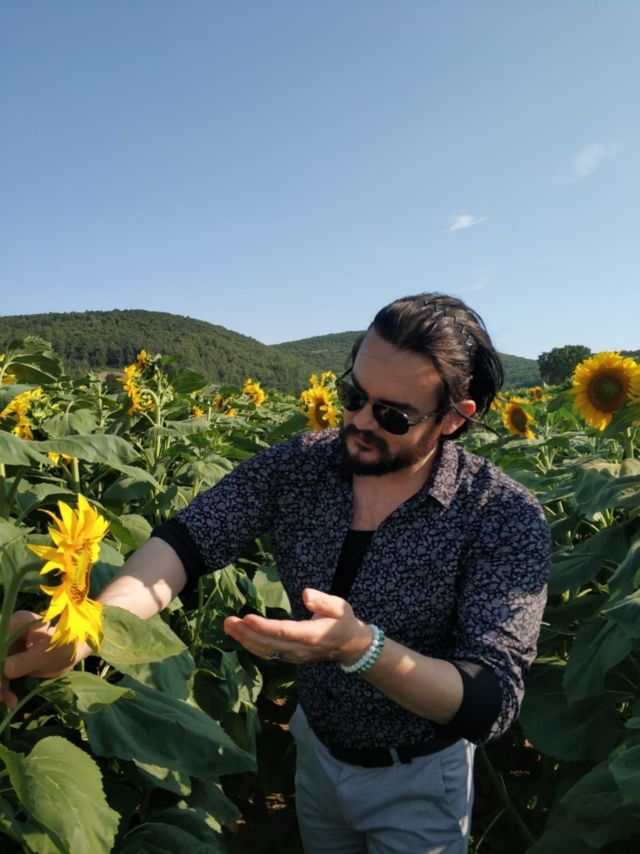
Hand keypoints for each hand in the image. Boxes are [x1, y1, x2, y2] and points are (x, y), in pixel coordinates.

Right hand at [1, 611, 76, 708]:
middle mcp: (11, 632)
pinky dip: (6, 688)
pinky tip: (12, 700)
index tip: (0, 678)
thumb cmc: (67, 645)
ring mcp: (12, 647)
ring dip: (1, 686)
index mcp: (19, 622)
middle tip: (2, 695)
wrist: (77, 651)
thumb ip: (25, 661)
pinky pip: (4, 675)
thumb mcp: (47, 654)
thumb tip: (4, 669)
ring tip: (9, 701)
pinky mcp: (14, 660)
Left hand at [223, 588, 372, 664]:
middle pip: (268, 644)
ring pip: (265, 651)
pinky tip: (240, 636)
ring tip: (228, 626)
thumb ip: (323, 601)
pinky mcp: (289, 657)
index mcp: (312, 635)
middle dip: (246, 633)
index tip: (246, 618)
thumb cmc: (344, 622)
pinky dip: (251, 645)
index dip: (264, 627)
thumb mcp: (340, 607)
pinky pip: (267, 653)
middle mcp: (299, 649)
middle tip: (228, 621)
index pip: (283, 632)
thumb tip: (306, 594)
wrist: (350, 647)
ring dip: (244, 640)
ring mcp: (293, 656)